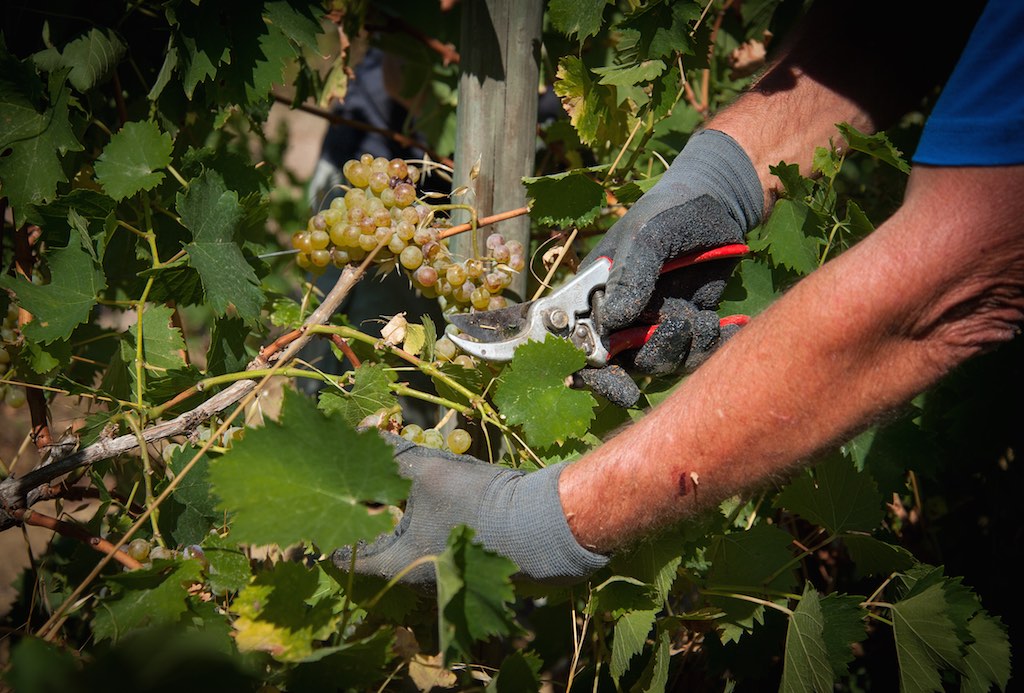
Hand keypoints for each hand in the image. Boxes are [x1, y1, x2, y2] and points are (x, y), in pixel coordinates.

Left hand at [333, 435, 607, 586]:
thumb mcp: (432, 474)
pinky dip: (423, 521)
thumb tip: (363, 434)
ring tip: (387, 488)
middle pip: (378, 552)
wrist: (546, 527)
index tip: (322, 509)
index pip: (348, 559)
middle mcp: (419, 579)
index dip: (331, 533)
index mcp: (401, 567)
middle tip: (355, 491)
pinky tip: (427, 497)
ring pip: (407, 546)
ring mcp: (446, 574)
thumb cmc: (481, 506)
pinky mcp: (469, 563)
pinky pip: (434, 543)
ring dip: (397, 519)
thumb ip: (393, 458)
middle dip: (367, 520)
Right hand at [577, 130, 763, 405]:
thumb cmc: (670, 211)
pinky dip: (713, 345)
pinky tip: (729, 324)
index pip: (581, 341)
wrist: (717, 204)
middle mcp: (621, 316)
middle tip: (677, 323)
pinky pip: (695, 355)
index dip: (591, 372)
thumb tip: (613, 322)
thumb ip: (631, 276)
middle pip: (624, 361)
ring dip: (686, 344)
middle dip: (653, 351)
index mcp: (596, 294)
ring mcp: (655, 324)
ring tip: (701, 312)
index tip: (617, 385)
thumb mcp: (647, 234)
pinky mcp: (688, 327)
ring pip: (662, 361)